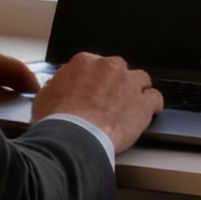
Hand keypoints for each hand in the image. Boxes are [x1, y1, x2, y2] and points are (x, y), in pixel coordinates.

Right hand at [31, 52, 162, 152]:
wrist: (73, 136)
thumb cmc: (57, 120)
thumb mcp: (45, 97)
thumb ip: (56, 86)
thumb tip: (56, 86)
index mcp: (84, 62)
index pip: (94, 65)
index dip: (95, 80)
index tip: (94, 90)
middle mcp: (109, 67)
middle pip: (118, 70)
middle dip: (115, 84)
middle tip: (109, 101)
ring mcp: (129, 83)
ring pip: (140, 80)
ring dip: (136, 91)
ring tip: (131, 105)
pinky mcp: (143, 103)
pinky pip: (155, 98)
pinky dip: (153, 105)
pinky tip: (150, 112)